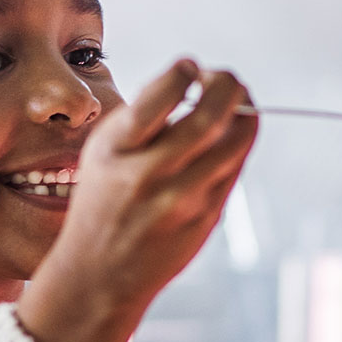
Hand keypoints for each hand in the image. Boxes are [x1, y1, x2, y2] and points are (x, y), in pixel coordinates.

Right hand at [17, 60, 255, 341]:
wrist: (99, 273)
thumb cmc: (102, 200)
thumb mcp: (101, 152)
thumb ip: (142, 116)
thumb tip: (192, 79)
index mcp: (116, 150)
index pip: (161, 95)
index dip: (184, 72)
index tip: (188, 68)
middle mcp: (149, 174)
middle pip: (211, 114)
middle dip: (227, 83)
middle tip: (223, 79)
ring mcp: (183, 199)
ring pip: (237, 139)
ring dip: (242, 111)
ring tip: (232, 105)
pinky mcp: (207, 217)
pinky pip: (235, 165)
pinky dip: (235, 143)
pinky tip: (223, 139)